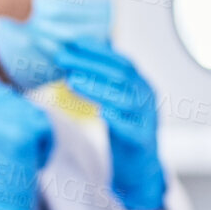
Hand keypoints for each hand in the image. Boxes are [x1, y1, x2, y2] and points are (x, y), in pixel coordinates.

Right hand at [0, 76, 54, 209]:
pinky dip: (45, 149)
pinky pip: (45, 130)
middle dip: (25, 130)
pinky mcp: (20, 132)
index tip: (1, 151)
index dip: (10, 122)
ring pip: (35, 115)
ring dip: (36, 139)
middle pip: (21, 103)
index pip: (0, 96)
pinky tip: (28, 165)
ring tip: (19, 161)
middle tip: (11, 158)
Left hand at [54, 40, 165, 209]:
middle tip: (62, 58)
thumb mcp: (114, 99)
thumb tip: (75, 53)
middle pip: (121, 75)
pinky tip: (102, 112)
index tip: (72, 42)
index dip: (97, 50)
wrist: (139, 167)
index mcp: (141, 84)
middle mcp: (147, 98)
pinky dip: (117, 119)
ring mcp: (148, 119)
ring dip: (98, 88)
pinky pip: (132, 129)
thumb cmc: (123, 128)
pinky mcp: (143, 141)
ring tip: (72, 81)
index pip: (121, 60)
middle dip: (90, 64)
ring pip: (125, 100)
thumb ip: (102, 79)